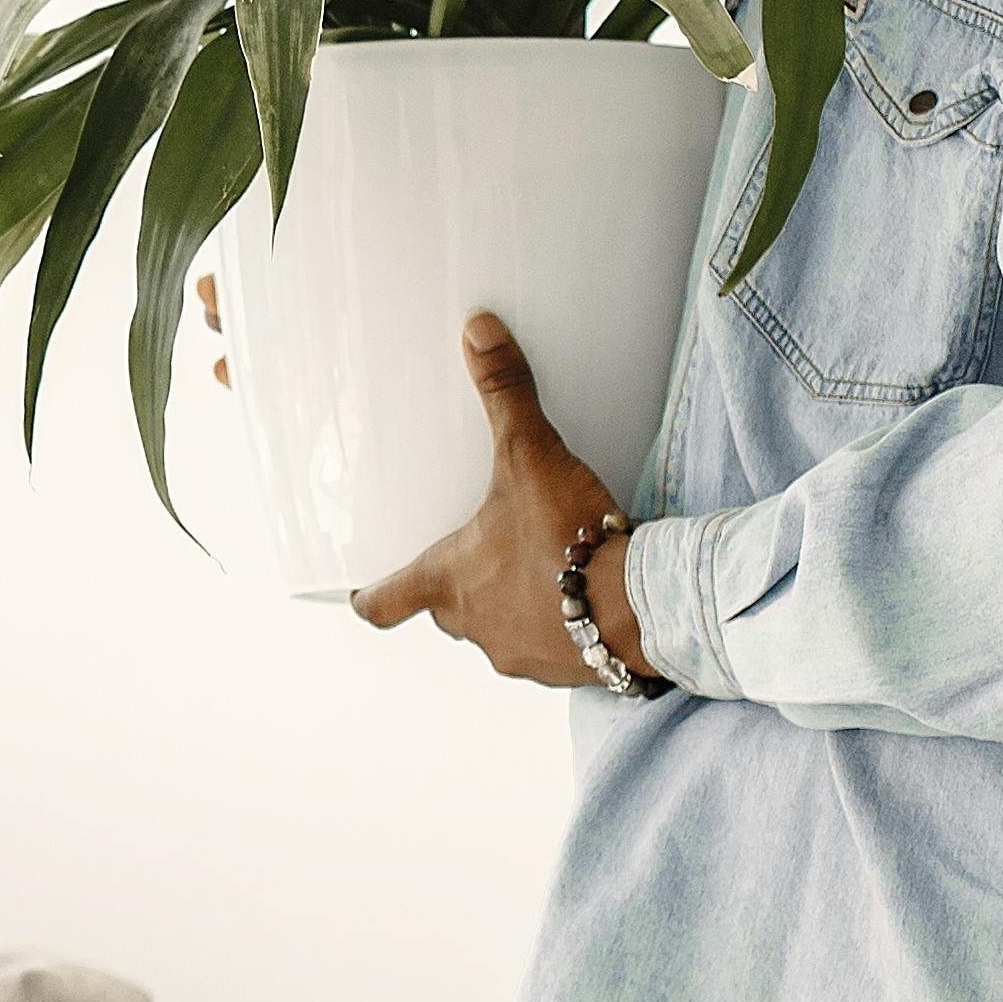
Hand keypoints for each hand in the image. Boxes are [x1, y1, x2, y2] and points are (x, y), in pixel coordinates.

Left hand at [346, 312, 654, 688]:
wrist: (640, 604)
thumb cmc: (570, 536)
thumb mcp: (531, 456)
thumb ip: (505, 394)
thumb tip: (478, 331)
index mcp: (448, 583)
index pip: (384, 604)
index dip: (370, 597)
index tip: (362, 595)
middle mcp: (474, 627)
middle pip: (447, 612)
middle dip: (458, 587)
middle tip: (475, 556)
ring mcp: (519, 655)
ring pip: (498, 630)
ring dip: (511, 607)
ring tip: (538, 571)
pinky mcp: (566, 670)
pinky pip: (550, 648)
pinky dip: (558, 627)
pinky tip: (581, 599)